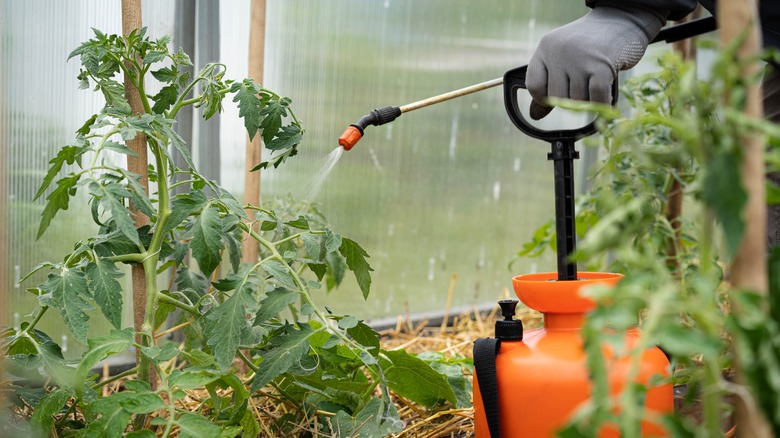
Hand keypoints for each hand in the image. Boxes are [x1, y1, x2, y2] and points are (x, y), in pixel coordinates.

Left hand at [526, 5, 665, 118]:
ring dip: (589, 101)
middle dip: (571, 100)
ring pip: (577, 101)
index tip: (559, 97)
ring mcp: (580, 58)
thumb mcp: (564, 57)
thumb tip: (535, 115)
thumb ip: (549, 83)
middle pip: (556, 98)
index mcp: (546, 47)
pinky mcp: (602, 66)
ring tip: (597, 83)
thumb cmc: (591, 44)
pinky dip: (601, 106)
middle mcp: (559, 51)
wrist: (622, 19)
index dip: (544, 98)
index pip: (534, 86)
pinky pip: (596, 100)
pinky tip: (605, 101)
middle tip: (585, 87)